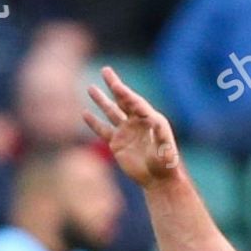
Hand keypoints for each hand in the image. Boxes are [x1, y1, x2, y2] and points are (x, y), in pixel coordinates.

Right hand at [84, 66, 181, 188]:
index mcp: (150, 119)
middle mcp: (137, 122)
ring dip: (101, 100)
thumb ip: (161, 137)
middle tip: (105, 70)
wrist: (158, 180)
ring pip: (111, 112)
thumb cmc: (166, 164)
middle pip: (123, 100)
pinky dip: (94, 122)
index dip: (126, 93)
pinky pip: (103, 130)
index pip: (135, 102)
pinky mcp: (117, 143)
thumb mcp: (166, 150)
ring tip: (90, 87)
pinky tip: (85, 113)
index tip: (117, 85)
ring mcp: (126, 132)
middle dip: (114, 85)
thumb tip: (155, 123)